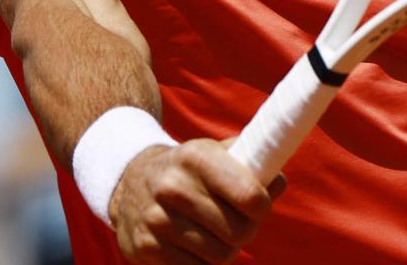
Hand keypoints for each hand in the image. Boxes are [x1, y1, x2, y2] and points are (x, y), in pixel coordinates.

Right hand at [109, 139, 285, 263]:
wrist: (129, 182)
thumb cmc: (188, 170)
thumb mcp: (215, 153)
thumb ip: (252, 164)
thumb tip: (277, 183)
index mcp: (196, 158)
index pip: (250, 196)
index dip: (262, 207)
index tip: (258, 206)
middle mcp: (173, 187)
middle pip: (239, 232)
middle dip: (246, 231)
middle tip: (238, 223)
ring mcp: (156, 220)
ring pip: (220, 256)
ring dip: (225, 249)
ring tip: (216, 234)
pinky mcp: (146, 248)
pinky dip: (202, 263)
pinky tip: (194, 245)